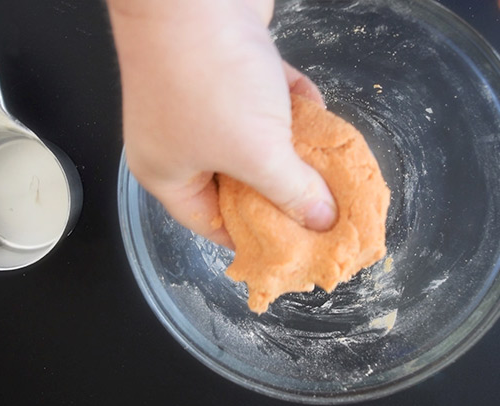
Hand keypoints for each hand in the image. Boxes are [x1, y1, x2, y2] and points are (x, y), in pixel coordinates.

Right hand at [106, 0, 336, 247]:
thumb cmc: (208, 81)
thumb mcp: (255, 153)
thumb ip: (291, 192)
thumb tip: (321, 220)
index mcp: (169, 172)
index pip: (210, 223)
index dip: (254, 237)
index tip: (295, 245)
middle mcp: (180, 139)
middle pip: (238, 181)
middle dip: (281, 189)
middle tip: (321, 205)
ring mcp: (201, 98)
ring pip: (253, 137)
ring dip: (291, 145)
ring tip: (330, 164)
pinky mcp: (225, 66)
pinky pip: (262, 98)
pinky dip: (289, 104)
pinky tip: (318, 110)